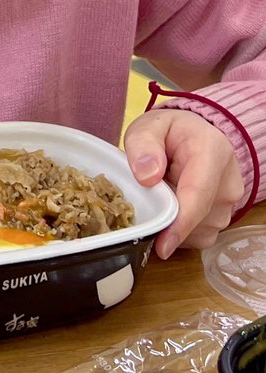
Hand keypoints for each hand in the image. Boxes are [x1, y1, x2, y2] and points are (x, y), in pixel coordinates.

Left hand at [123, 108, 245, 257]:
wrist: (193, 136)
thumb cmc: (169, 132)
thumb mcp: (148, 126)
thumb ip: (143, 144)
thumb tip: (147, 176)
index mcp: (212, 151)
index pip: (197, 194)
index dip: (180, 224)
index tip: (162, 246)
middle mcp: (228, 182)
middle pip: (196, 218)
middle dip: (165, 218)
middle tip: (145, 196)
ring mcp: (229, 204)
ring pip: (196, 232)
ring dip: (172, 224)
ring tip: (161, 195)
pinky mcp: (223, 220)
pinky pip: (198, 237)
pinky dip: (179, 230)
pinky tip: (171, 207)